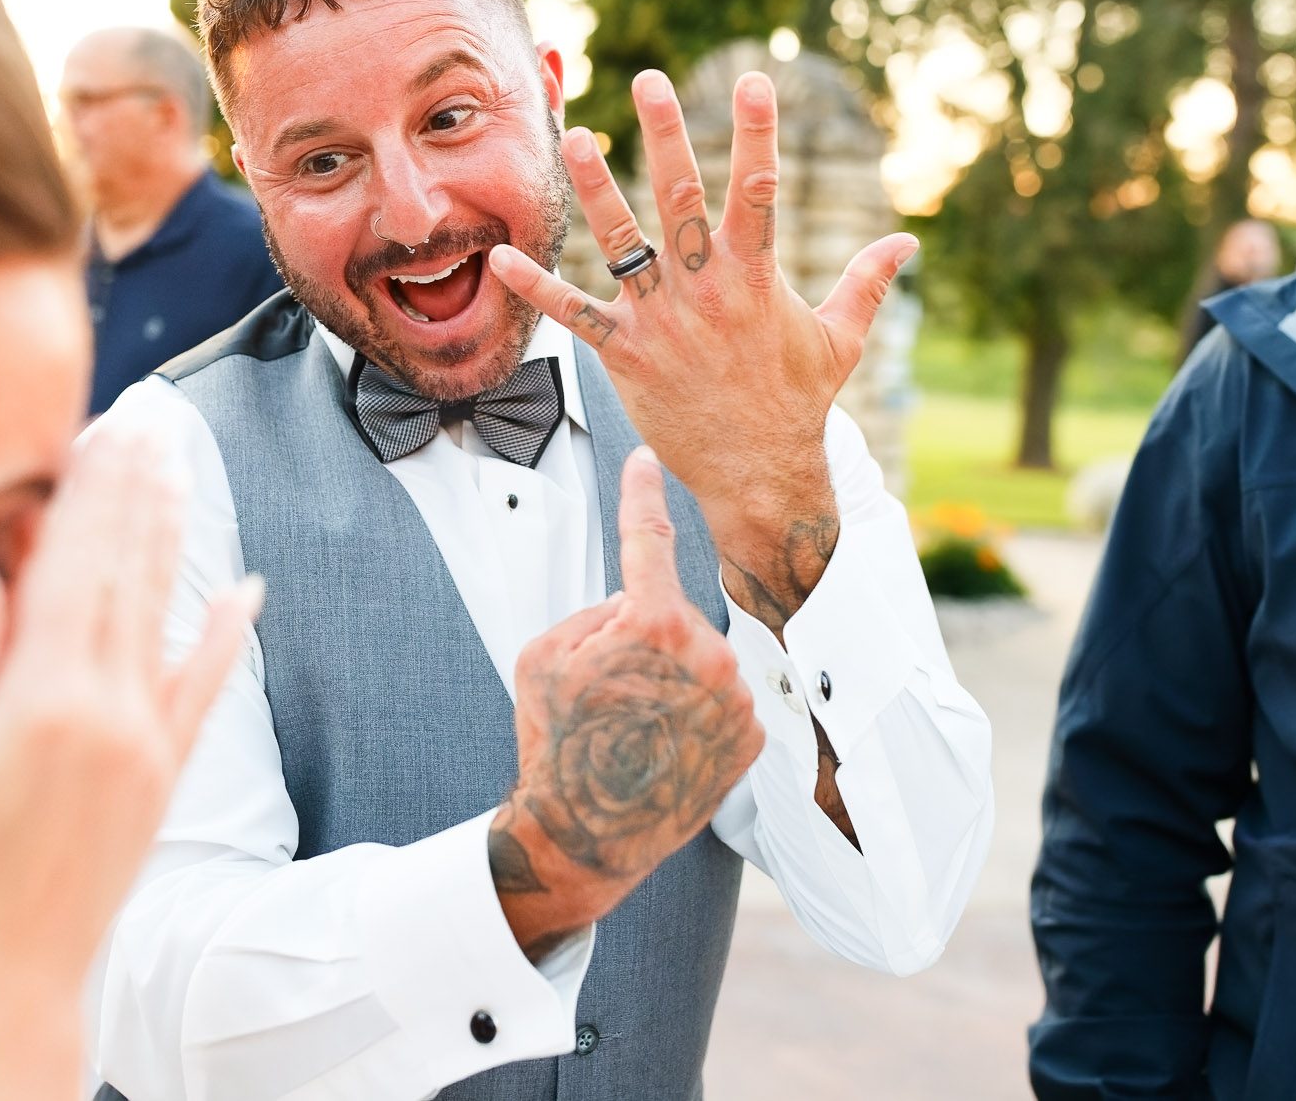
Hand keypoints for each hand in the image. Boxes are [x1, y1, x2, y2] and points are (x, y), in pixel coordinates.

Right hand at [0, 431, 259, 1099]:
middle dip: (138, 488)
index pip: (76, 560)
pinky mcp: (155, 783)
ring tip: (179, 470)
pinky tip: (244, 594)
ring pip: (165, 614)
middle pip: (129, 571)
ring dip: (173, 535)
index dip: (91, 485)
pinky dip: (222, 636)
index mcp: (45, 698)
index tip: (104, 423)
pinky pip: (201, 690)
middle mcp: (112, 712)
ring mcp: (143, 747)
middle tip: (150, 418)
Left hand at [489, 70, 916, 626]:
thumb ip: (867, 282)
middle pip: (682, 198)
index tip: (754, 79)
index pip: (759, 191)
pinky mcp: (625, 353)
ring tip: (574, 137)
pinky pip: (573, 315)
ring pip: (622, 242)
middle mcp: (704, 290)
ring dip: (596, 188)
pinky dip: (536, 286)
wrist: (757, 473)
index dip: (756, 134)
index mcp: (755, 278)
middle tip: (649, 80)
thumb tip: (907, 242)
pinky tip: (500, 257)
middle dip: (667, 135)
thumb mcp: (841, 338)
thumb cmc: (797, 403)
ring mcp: (661, 320)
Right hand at [489, 447, 764, 959]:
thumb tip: (635, 605)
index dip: (640, 494)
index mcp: (654, 623)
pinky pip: (719, 699)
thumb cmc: (556, 742)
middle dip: (638, 637)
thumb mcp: (543, 653)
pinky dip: (692, 713)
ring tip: (633, 728)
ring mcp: (737, 699)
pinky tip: (663, 746)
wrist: (588, 833)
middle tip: (604, 693)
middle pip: (667, 614)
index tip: (646, 462)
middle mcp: (708, 654)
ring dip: (668, 678)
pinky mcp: (753, 737)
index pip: (647, 539)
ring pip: (696, 657)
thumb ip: (596, 611)